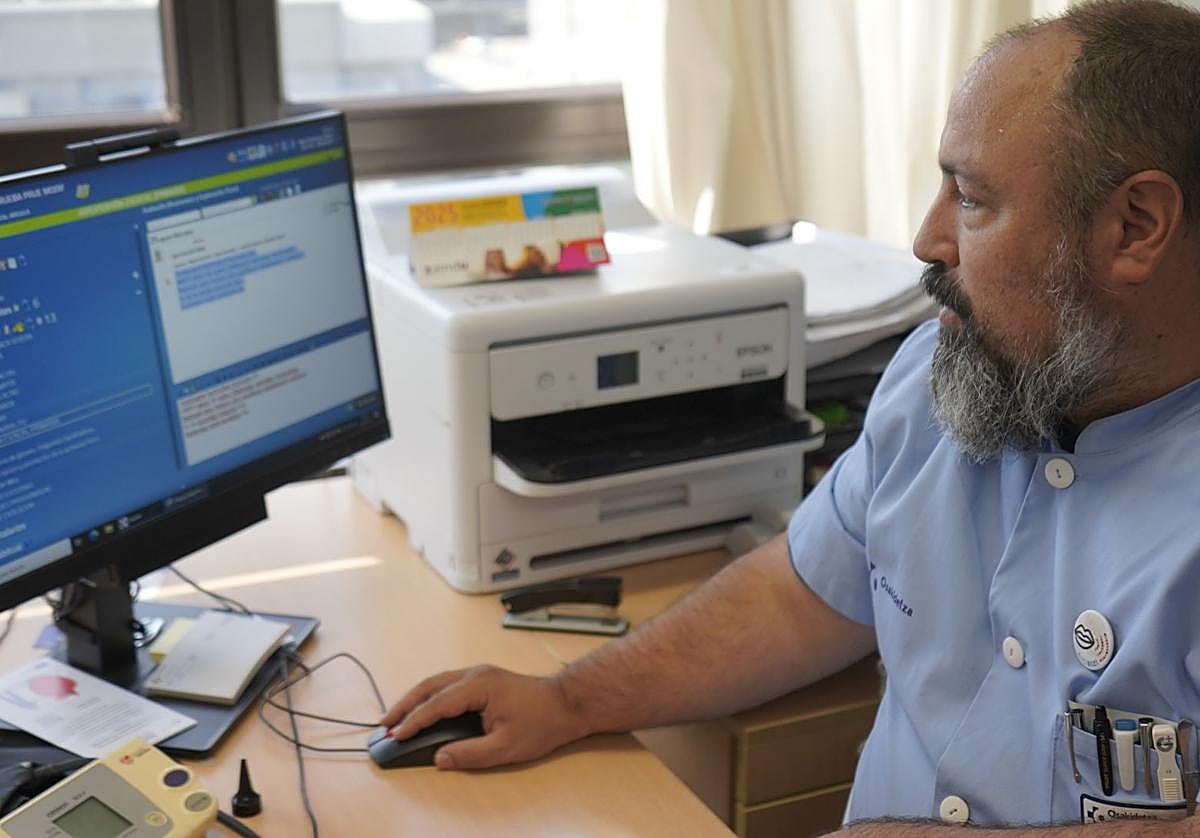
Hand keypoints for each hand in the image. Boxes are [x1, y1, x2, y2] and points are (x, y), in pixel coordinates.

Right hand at [379, 665, 589, 769]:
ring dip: (415, 699)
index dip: (413, 721)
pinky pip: (447, 685)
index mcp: (478, 686)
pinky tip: (422, 710)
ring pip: (437, 683)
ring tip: (395, 718)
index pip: (436, 704)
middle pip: (429, 686)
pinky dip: (430, 697)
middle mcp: (475, 674)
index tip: (395, 735)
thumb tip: (440, 758)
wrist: (568, 703)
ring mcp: (479, 674)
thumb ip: (470, 754)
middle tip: (383, 724)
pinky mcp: (483, 680)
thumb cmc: (542, 722)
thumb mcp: (506, 747)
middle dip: (404, 705)